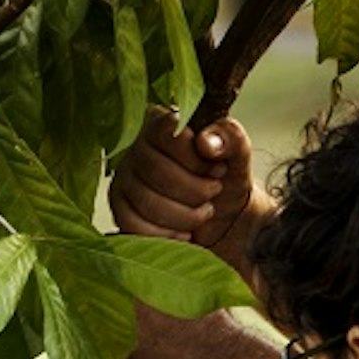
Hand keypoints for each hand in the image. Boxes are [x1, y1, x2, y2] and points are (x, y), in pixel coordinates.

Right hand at [114, 110, 262, 273]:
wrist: (224, 216)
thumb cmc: (225, 178)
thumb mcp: (238, 155)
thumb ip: (230, 138)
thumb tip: (206, 142)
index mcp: (163, 123)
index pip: (169, 133)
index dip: (196, 159)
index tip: (218, 170)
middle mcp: (137, 146)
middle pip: (157, 171)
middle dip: (196, 190)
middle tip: (214, 191)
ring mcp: (124, 177)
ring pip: (148, 202)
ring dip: (187, 216)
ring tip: (203, 211)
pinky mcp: (120, 207)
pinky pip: (134, 226)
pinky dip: (167, 235)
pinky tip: (184, 232)